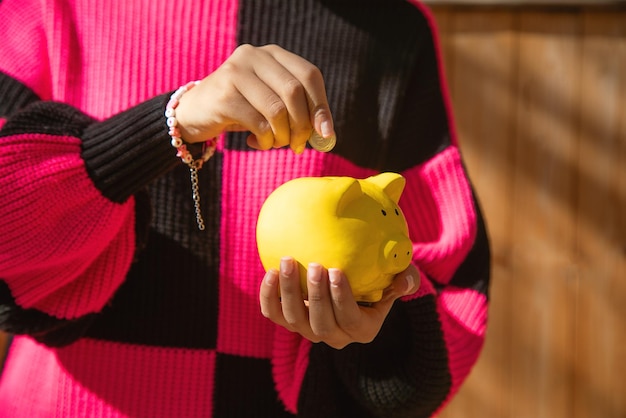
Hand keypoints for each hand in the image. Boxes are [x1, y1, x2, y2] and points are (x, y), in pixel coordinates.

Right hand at [175, 44, 335, 153]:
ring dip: (282, 136)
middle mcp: (254, 56)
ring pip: (277, 110)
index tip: (326, 134)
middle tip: (298, 147)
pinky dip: (265, 141)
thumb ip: (300, 113)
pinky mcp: (223, 95)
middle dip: (302, 126)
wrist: (196, 114)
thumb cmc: (242, 111)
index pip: (309, 75)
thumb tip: (328, 135)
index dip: (321, 106)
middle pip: (294, 92)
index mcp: (273, 54)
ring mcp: (236, 72)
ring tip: (275, 144)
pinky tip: (257, 143)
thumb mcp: (273, 106)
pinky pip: (258, 124)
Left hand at [259, 257, 419, 348]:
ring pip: (294, 319)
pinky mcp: (289, 320)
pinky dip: (269, 296)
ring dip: (289, 291)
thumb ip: (406, 279)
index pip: (349, 318)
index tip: (336, 270)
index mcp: (362, 329)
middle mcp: (334, 336)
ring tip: (287, 261)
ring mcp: (309, 330)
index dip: (341, 297)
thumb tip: (405, 281)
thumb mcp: (399, 278)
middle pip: (320, 323)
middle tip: (316, 265)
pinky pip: (274, 313)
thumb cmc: (378, 278)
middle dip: (316, 295)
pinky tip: (270, 271)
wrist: (352, 283)